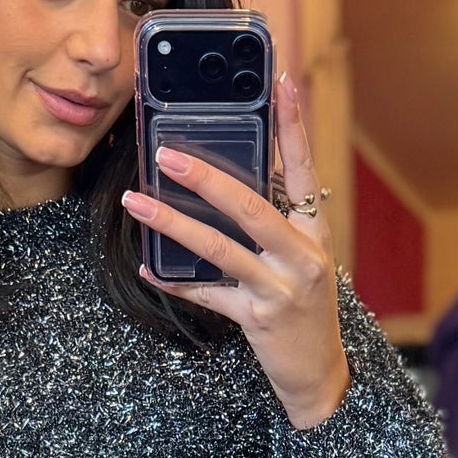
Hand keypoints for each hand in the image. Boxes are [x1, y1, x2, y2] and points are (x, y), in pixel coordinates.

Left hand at [123, 69, 350, 431]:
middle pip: (251, 206)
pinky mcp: (260, 319)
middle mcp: (304, 256)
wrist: (321, 376)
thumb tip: (220, 186)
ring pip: (220, 248)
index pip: (304, 169)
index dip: (293, 125)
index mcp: (315, 233)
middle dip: (206, 177)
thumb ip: (270, 226)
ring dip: (173, 223)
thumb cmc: (304, 311)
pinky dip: (174, 280)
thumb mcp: (299, 262)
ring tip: (137, 203)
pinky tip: (148, 266)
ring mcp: (283, 289)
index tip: (281, 81)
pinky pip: (208, 294)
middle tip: (167, 153)